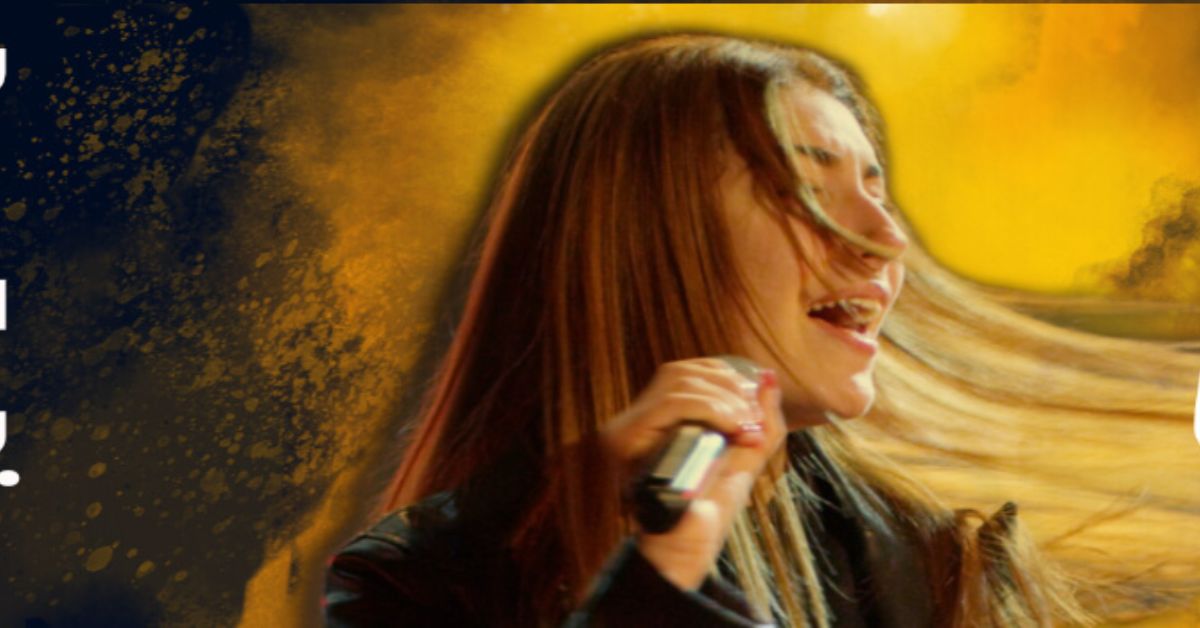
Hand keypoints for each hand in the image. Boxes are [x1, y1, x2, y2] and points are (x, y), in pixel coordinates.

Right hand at [600, 358, 785, 589]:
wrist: (685, 551)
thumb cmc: (709, 515)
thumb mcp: (743, 461)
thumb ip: (759, 421)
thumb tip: (768, 378)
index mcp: (666, 423)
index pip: (687, 373)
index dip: (723, 375)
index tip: (753, 402)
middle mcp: (644, 421)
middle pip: (681, 370)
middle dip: (726, 384)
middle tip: (752, 418)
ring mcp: (633, 428)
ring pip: (677, 380)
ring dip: (723, 397)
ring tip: (745, 427)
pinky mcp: (628, 439)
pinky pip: (673, 403)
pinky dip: (712, 408)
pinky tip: (734, 430)